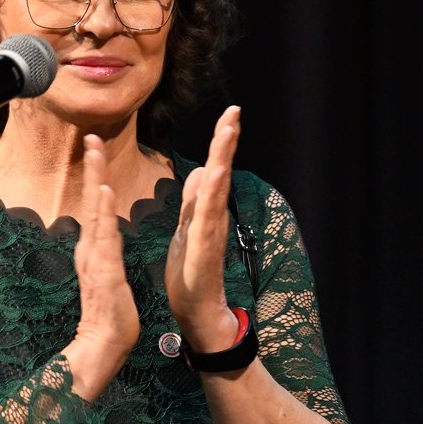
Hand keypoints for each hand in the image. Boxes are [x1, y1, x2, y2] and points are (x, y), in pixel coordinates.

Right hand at [65, 133, 140, 400]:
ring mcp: (96, 258)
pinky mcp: (104, 272)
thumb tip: (100, 235)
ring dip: (97, 181)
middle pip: (92, 201)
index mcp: (95, 249)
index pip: (97, 206)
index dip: (97, 177)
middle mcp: (91, 248)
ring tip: (96, 153)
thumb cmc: (110, 313)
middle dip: (92, 168)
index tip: (96, 149)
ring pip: (96, 213)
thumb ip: (103, 253)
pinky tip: (106, 193)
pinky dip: (104, 214)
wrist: (105, 344)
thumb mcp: (108, 274)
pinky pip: (104, 239)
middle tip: (91, 136)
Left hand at [166, 105, 242, 350]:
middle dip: (226, 141)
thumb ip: (195, 201)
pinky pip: (208, 215)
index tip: (228, 115)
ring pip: (218, 188)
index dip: (220, 143)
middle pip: (221, 172)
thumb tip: (203, 170)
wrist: (196, 312)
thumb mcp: (188, 229)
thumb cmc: (192, 275)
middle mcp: (213, 217)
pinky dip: (213, 194)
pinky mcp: (204, 248)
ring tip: (229, 131)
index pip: (214, 170)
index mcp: (205, 212)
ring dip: (223, 159)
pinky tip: (215, 173)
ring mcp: (211, 231)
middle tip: (234, 111)